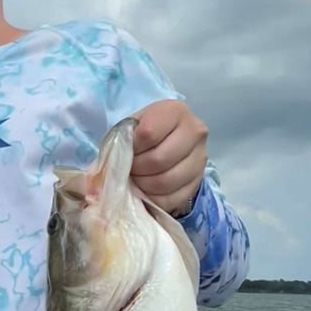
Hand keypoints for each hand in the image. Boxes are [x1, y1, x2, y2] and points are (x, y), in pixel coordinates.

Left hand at [130, 100, 207, 215]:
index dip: (132, 148)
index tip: (126, 151)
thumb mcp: (130, 128)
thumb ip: (122, 141)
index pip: (149, 133)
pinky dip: (154, 199)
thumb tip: (109, 170)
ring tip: (136, 180)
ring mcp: (200, 159)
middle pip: (159, 160)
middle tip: (129, 170)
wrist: (166, 142)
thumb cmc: (141, 134)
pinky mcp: (198, 182)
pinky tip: (146, 192)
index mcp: (175, 111)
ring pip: (166, 181)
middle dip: (136, 169)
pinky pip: (173, 199)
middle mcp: (194, 132)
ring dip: (143, 186)